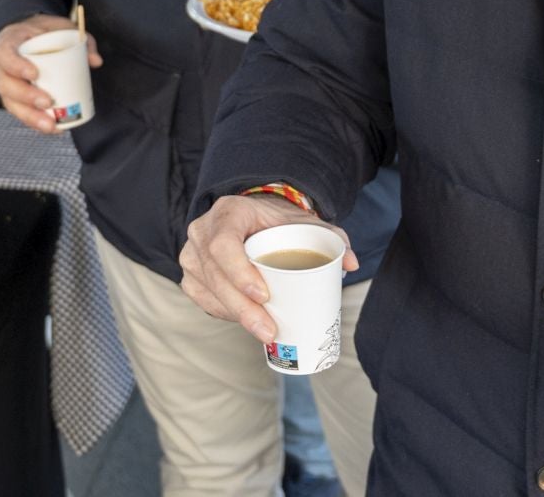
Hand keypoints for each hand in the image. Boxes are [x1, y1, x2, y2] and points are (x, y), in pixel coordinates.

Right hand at [0, 15, 101, 133]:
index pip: (6, 56)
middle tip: (47, 102)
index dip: (17, 66)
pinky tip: (52, 129)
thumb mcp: (59, 27)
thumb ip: (80, 40)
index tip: (34, 74)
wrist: (23, 37)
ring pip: (11, 104)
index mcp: (9, 44)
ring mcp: (5, 85)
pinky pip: (20, 113)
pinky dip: (35, 123)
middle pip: (7, 85)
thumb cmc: (40, 32)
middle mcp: (1, 67)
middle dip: (26, 97)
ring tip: (51, 124)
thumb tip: (95, 61)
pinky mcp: (13, 99)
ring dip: (31, 117)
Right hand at [180, 194, 359, 341]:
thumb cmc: (278, 220)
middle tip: (269, 330)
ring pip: (206, 291)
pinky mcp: (191, 274)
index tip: (264, 294)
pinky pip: (203, 300)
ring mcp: (192, 253)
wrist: (255, 216)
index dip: (239, 272)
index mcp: (229, 212)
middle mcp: (203, 230)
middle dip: (242, 308)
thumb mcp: (304, 222)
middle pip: (214, 274)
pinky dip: (224, 313)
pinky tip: (245, 321)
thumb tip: (351, 264)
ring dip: (235, 315)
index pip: (223, 244)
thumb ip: (330, 238)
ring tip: (265, 332)